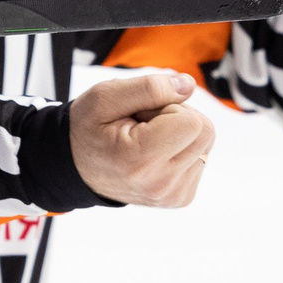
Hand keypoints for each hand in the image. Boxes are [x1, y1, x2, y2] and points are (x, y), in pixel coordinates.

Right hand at [69, 72, 212, 206]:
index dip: (169, 107)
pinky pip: (200, 159)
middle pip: (205, 132)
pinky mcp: (181, 197)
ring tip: (147, 139)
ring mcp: (174, 194)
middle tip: (145, 125)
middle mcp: (162, 184)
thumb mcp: (105, 97)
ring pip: (205, 144)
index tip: (142, 116)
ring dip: (179, 134)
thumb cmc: (88, 129)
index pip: (193, 121)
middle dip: (178, 118)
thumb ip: (149, 87)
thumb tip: (189, 85)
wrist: (76, 167)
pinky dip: (180, 149)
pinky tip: (154, 153)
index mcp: (142, 161)